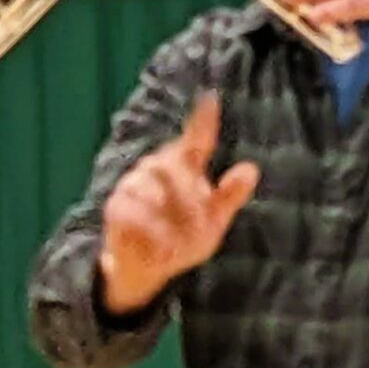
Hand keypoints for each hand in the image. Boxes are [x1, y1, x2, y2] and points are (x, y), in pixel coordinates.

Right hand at [98, 92, 259, 314]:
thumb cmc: (182, 240)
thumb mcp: (213, 223)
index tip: (211, 97)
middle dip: (191, 197)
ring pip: (153, 188)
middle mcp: (157, 168)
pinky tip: (165, 248)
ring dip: (171, 217)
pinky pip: (134, 211)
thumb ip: (229, 197)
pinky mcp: (117, 206)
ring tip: (182, 243)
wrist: (147, 270)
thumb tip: (251, 168)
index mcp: (184, 168)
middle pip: (173, 164)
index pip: (196, 138)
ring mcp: (134, 185)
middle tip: (203, 226)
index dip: (202, 119)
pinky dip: (153, 231)